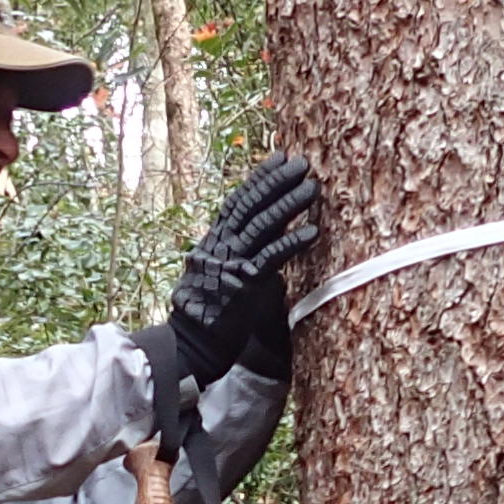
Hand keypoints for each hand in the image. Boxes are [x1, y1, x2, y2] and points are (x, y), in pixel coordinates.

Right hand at [158, 156, 322, 391]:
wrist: (191, 346)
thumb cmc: (209, 318)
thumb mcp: (218, 278)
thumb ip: (239, 259)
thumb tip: (265, 248)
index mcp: (212, 243)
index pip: (237, 201)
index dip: (259, 177)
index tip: (279, 157)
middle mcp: (219, 247)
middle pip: (250, 205)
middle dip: (276, 181)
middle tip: (301, 163)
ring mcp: (231, 264)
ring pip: (262, 224)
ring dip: (289, 204)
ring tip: (312, 188)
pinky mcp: (245, 284)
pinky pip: (271, 258)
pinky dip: (292, 242)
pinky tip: (312, 231)